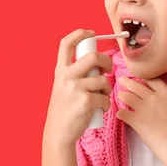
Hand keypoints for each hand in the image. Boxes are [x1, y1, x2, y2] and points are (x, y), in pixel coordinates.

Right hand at [43, 29, 113, 146]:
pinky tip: (100, 109)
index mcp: (60, 71)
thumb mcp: (63, 87)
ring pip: (103, 80)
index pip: (66, 44)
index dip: (79, 34)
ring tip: (101, 97)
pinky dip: (106, 104)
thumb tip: (98, 64)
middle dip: (106, 61)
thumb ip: (75, 74)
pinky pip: (105, 97)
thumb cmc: (65, 109)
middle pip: (93, 56)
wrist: (59, 132)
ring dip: (107, 89)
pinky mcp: (86, 101)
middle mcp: (66, 76)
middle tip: (107, 70)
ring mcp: (76, 88)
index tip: (91, 33)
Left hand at [116, 70, 166, 164]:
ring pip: (126, 96)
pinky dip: (120, 113)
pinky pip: (122, 112)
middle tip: (121, 79)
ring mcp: (143, 109)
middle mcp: (152, 98)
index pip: (151, 79)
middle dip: (126, 81)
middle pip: (135, 85)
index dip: (143, 78)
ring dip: (121, 95)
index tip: (138, 77)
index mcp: (165, 94)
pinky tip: (120, 114)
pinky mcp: (135, 121)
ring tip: (119, 95)